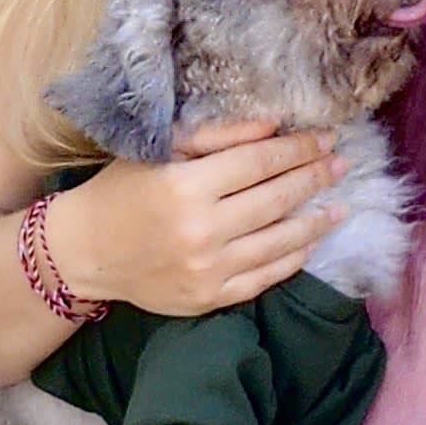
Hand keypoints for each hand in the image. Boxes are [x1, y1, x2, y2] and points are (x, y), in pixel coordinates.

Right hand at [44, 119, 348, 317]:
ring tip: (339, 206)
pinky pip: (265, 277)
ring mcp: (208, 269)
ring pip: (280, 241)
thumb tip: (274, 126)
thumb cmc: (122, 191)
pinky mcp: (210, 298)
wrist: (85, 253)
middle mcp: (200, 230)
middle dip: (314, 178)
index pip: (259, 162)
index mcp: (185, 185)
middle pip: (276, 199)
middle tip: (340, 164)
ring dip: (316, 222)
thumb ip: (218, 136)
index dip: (298, 149)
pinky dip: (293, 258)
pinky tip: (309, 241)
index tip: (325, 139)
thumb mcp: (161, 150)